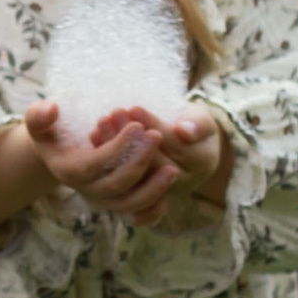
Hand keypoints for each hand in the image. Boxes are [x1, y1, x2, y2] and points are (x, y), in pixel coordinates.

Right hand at [22, 102, 184, 224]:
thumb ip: (38, 115)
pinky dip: (153, 211)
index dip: (118, 147)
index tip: (137, 126)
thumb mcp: (39, 121)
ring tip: (172, 169)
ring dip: (153, 189)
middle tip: (156, 136)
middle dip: (139, 162)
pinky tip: (168, 192)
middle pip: (116, 186)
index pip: (95, 164)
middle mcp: (85, 191)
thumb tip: (51, 108)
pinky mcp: (117, 206)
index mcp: (67, 171)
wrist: (60, 155)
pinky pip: (137, 217)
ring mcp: (103, 202)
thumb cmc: (52, 133)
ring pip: (129, 205)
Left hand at [95, 106, 231, 219]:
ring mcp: (157, 188)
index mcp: (199, 165)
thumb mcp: (201, 120)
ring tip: (104, 120)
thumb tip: (184, 131)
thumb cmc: (194, 126)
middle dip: (130, 135)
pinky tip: (95, 135)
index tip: (135, 108)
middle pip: (150, 160)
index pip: (173, 146)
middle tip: (116, 112)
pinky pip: (120, 175)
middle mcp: (178, 182)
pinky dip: (106, 155)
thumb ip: (197, 124)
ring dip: (115, 145)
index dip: (152, 126)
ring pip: (132, 171)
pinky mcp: (136, 187)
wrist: (188, 144)